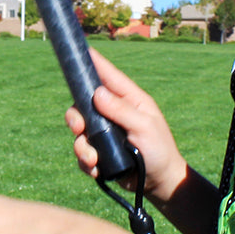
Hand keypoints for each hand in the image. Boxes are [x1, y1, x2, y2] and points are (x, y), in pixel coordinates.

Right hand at [67, 51, 186, 204]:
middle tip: (79, 128)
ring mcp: (105, 133)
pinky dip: (86, 163)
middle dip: (75, 118)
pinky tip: (96, 170)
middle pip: (82, 105)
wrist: (159, 183)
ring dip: (81, 148)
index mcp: (129, 100)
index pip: (108, 76)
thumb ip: (122, 111)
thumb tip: (97, 93)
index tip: (80, 49)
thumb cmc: (159, 150)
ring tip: (93, 160)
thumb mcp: (144, 127)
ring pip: (79, 133)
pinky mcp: (100, 152)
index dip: (93, 62)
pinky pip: (82, 154)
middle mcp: (113, 113)